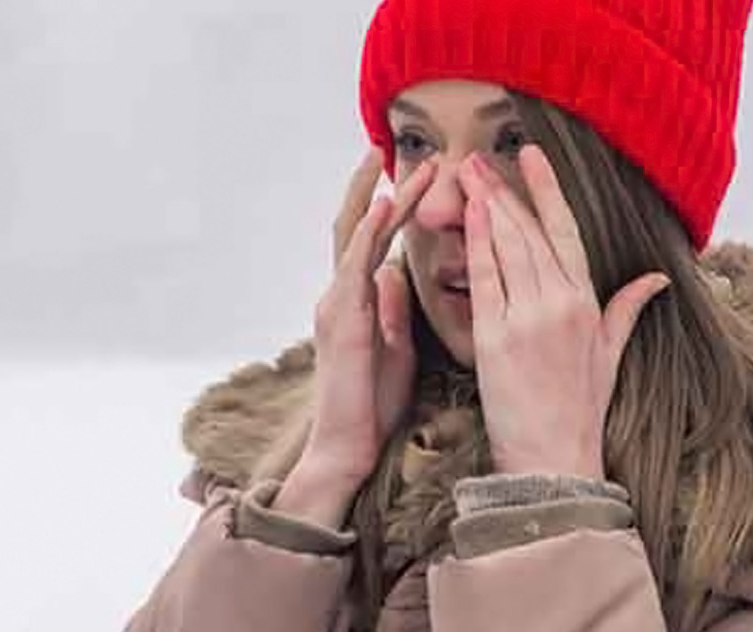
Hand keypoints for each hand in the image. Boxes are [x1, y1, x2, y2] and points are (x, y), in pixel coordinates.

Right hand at [276, 149, 433, 526]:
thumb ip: (392, 308)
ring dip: (378, 196)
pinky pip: (354, 265)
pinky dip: (369, 232)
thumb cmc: (372, 404)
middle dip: (375, 186)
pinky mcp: (342, 318)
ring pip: (354, 235)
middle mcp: (341, 293)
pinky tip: (385, 206)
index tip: (415, 174)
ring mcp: (337, 303)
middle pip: (357, 225)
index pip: (374, 240)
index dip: (392, 205)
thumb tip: (395, 273)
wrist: (347, 448)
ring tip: (395, 161)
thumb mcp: (393, 346)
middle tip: (394, 147)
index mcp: (356, 300)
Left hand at [457, 146, 669, 479]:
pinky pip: (485, 280)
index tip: (531, 155)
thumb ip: (628, 309)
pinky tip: (469, 215)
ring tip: (468, 174)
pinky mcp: (496, 337)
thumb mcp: (610, 354)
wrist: (553, 457)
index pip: (566, 230)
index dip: (547, 189)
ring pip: (508, 248)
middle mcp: (559, 303)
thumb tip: (657, 278)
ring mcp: (527, 318)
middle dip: (504, 190)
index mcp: (586, 302)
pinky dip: (477, 245)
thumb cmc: (580, 409)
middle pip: (530, 232)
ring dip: (487, 207)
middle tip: (478, 159)